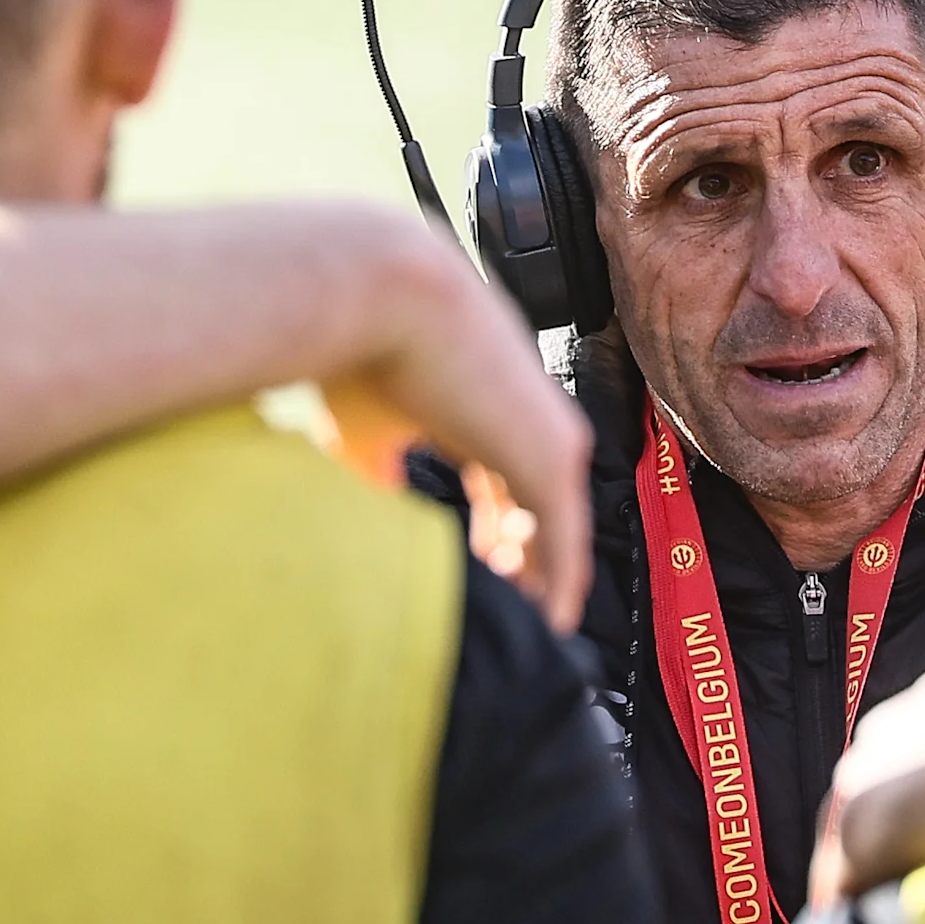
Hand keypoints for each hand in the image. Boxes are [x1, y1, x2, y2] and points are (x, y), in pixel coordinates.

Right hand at [325, 235, 591, 629]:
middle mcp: (530, 419)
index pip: (505, 485)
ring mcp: (550, 437)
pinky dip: (556, 587)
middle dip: (523, 568)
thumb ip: (378, 483)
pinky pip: (565, 542)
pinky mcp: (552, 455)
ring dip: (541, 585)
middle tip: (509, 620)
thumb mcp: (366, 431)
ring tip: (525, 635)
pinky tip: (545, 627)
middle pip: (539, 511)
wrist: (380, 288)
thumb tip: (364, 532)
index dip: (495, 536)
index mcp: (489, 407)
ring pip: (558, 530)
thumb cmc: (359, 346)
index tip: (479, 576)